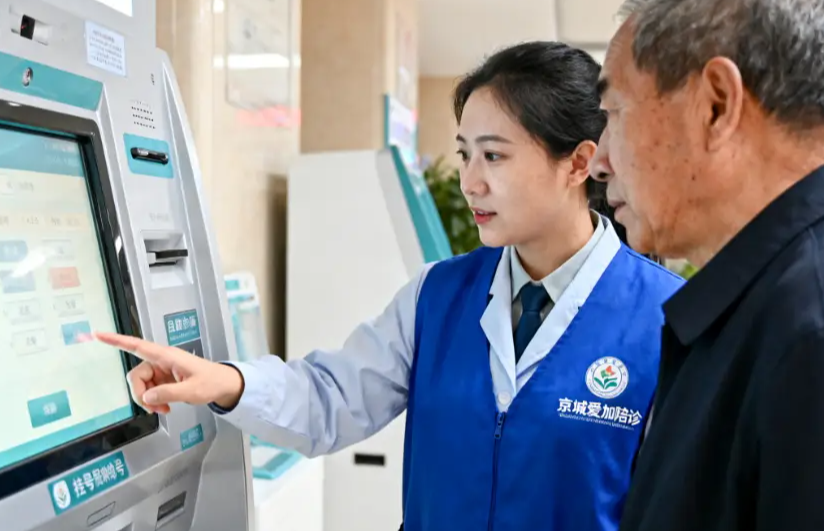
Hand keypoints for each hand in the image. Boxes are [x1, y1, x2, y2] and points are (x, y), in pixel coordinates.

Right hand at [94, 331, 244, 413]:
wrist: (224, 385)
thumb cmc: (211, 382)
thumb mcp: (192, 391)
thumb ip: (168, 394)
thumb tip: (147, 397)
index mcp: (166, 356)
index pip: (137, 345)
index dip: (116, 340)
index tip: (98, 334)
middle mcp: (161, 361)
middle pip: (136, 375)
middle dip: (140, 394)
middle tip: (153, 409)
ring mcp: (162, 370)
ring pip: (142, 385)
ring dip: (148, 400)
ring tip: (163, 410)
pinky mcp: (164, 380)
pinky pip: (150, 391)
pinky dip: (154, 401)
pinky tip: (165, 408)